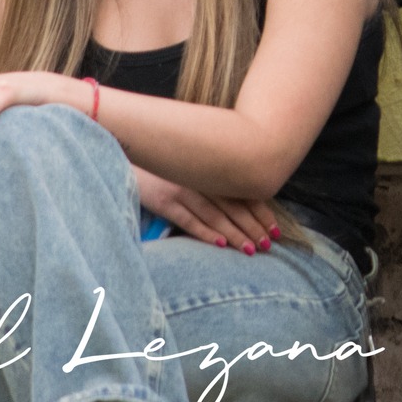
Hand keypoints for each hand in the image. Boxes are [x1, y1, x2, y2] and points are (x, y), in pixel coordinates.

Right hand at [134, 167, 278, 252]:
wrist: (126, 152)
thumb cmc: (163, 162)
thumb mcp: (191, 166)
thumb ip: (212, 179)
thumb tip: (238, 199)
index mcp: (210, 169)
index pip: (243, 193)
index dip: (262, 212)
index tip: (276, 229)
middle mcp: (200, 178)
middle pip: (234, 206)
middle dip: (253, 226)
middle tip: (269, 244)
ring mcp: (182, 189)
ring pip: (215, 215)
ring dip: (235, 233)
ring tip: (251, 249)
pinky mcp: (164, 201)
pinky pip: (189, 220)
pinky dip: (205, 232)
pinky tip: (221, 244)